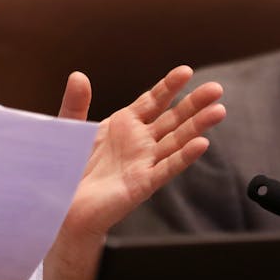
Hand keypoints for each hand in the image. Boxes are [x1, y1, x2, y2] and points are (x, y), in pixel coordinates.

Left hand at [20, 66, 224, 279]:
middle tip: (216, 89)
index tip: (186, 71)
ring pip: (177, 141)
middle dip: (194, 103)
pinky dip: (184, 157)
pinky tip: (201, 144)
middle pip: (172, 119)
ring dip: (198, 127)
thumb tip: (79, 75)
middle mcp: (138, 143)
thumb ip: (76, 103)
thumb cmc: (67, 170)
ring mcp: (143, 163)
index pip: (153, 102)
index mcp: (123, 126)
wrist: (60, 207)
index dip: (169, 87)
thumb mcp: (69, 129)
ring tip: (218, 111)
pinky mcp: (142, 184)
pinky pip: (167, 168)